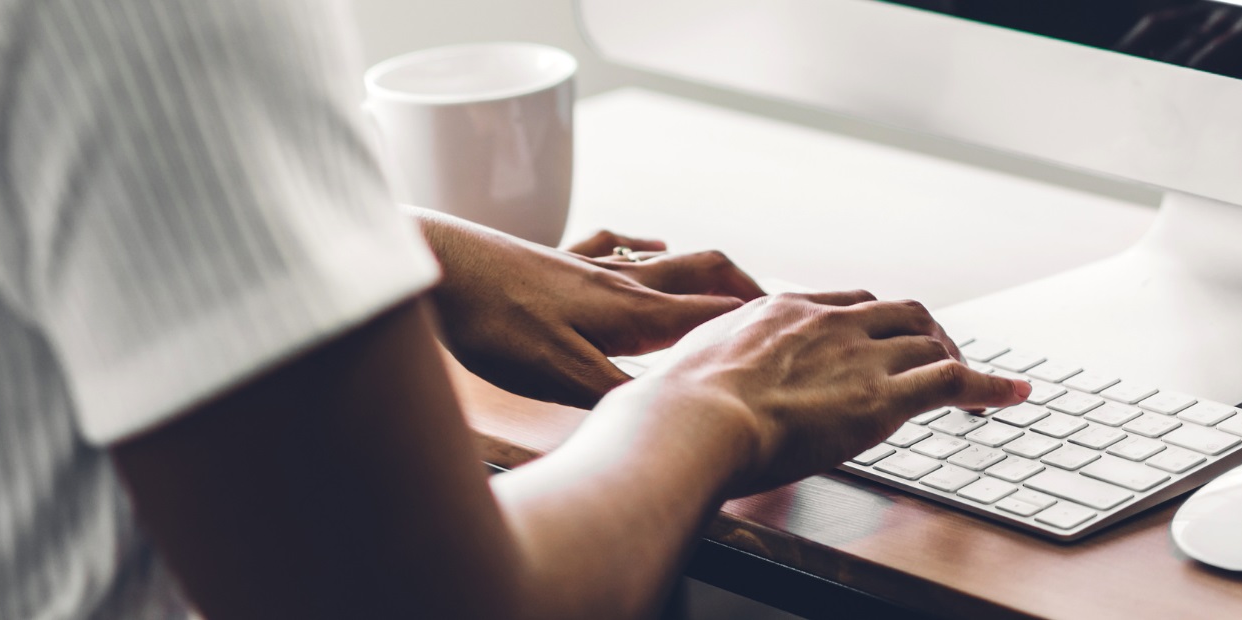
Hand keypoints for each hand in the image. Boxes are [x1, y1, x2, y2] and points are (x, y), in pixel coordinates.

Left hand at [413, 208, 763, 407]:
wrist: (436, 268)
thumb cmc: (494, 324)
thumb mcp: (561, 377)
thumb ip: (620, 396)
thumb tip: (672, 418)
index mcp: (633, 313)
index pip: (715, 316)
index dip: (761, 325)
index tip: (804, 333)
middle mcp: (621, 282)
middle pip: (703, 275)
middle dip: (745, 292)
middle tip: (778, 310)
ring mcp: (587, 265)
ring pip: (664, 260)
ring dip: (702, 270)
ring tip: (729, 282)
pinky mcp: (553, 258)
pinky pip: (614, 244)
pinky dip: (643, 246)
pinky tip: (645, 242)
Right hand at [604, 290, 1029, 496]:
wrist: (691, 420)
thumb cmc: (674, 409)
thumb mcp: (685, 370)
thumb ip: (700, 371)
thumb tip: (668, 395)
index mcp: (778, 313)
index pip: (842, 304)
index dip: (871, 323)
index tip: (880, 338)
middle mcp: (825, 322)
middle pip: (896, 312)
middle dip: (926, 333)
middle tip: (938, 358)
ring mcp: (857, 354)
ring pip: (929, 342)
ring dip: (956, 362)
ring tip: (975, 387)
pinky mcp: (884, 396)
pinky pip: (955, 380)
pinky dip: (992, 385)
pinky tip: (1012, 396)